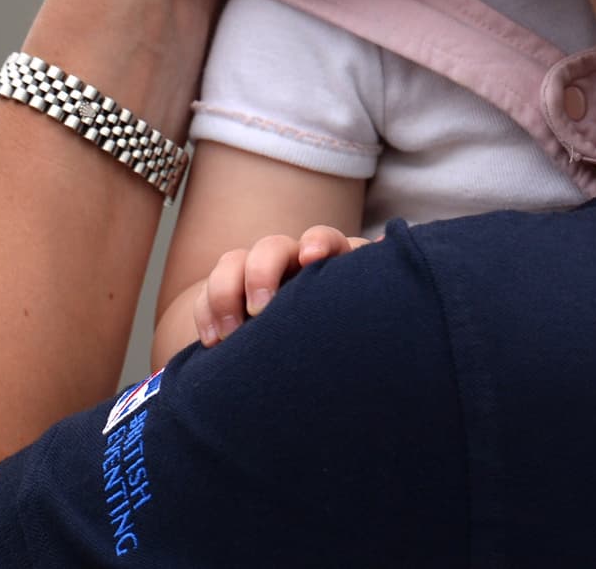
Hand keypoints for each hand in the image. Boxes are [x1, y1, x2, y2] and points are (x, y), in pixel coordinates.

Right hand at [193, 226, 373, 345]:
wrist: (308, 356)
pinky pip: (206, 293)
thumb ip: (370, 296)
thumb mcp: (358, 316)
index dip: (319, 243)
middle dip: (262, 270)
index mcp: (330, 263)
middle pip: (272, 246)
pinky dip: (205, 314)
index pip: (326, 240)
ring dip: (226, 295)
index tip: (312, 257)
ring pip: (232, 262)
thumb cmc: (344, 332)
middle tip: (262, 310)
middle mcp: (292, 263)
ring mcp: (257, 278)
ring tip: (231, 337)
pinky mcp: (228, 298)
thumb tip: (389, 255)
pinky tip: (213, 343)